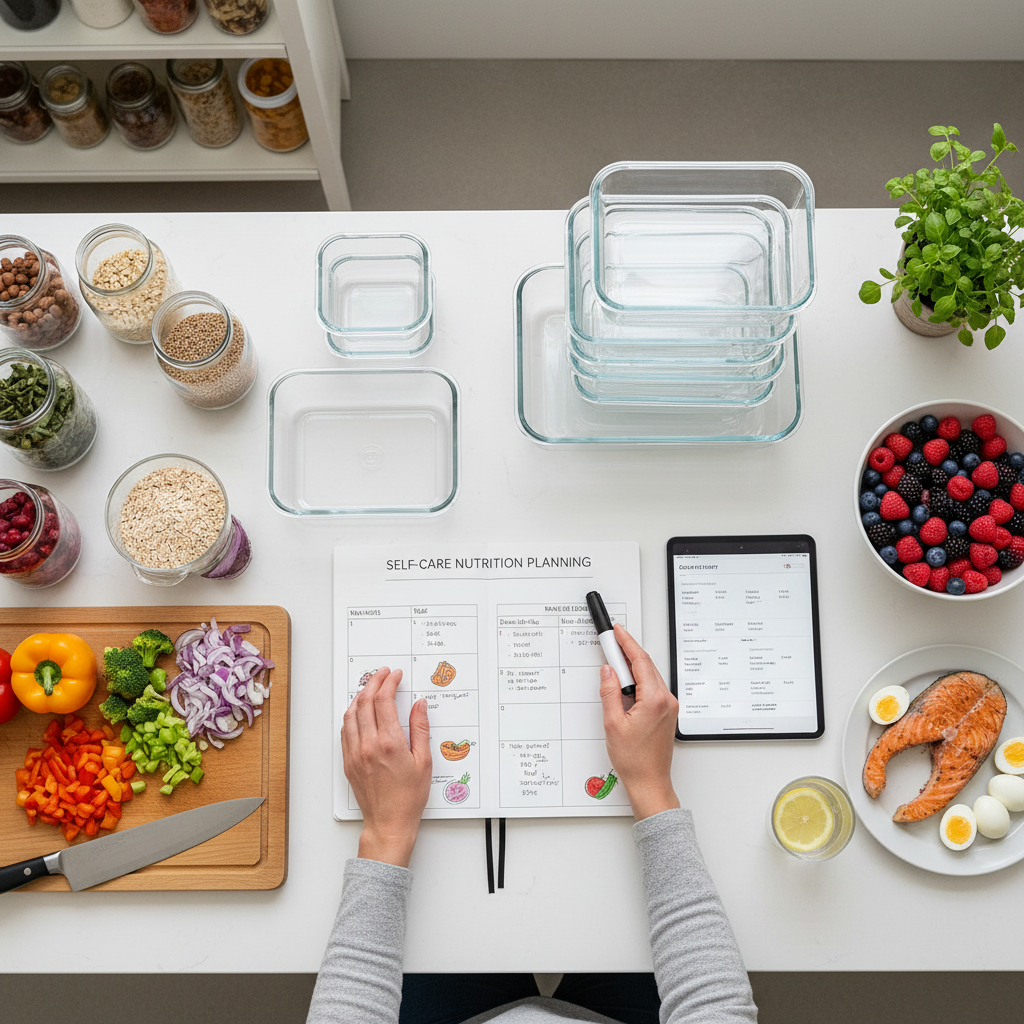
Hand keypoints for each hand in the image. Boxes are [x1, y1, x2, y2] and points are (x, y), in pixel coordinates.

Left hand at [342, 667, 431, 866]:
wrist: (389, 823)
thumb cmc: (408, 798)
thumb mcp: (424, 761)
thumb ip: (420, 729)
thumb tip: (419, 706)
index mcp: (389, 742)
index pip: (384, 700)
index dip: (389, 682)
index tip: (395, 675)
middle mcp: (368, 745)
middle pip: (365, 701)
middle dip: (374, 682)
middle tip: (383, 674)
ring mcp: (355, 753)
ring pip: (351, 713)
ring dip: (360, 696)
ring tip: (370, 688)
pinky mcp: (348, 762)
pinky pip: (345, 730)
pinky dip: (351, 715)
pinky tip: (358, 712)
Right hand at [599, 624, 679, 820]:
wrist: (649, 782)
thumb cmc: (634, 760)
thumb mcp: (613, 723)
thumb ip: (609, 692)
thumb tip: (608, 671)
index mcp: (654, 699)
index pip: (640, 660)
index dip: (626, 642)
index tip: (617, 632)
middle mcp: (666, 700)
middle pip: (647, 665)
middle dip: (628, 652)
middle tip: (611, 643)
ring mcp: (669, 707)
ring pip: (650, 676)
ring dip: (633, 667)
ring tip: (614, 665)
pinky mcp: (667, 713)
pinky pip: (653, 688)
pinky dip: (639, 681)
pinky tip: (626, 684)